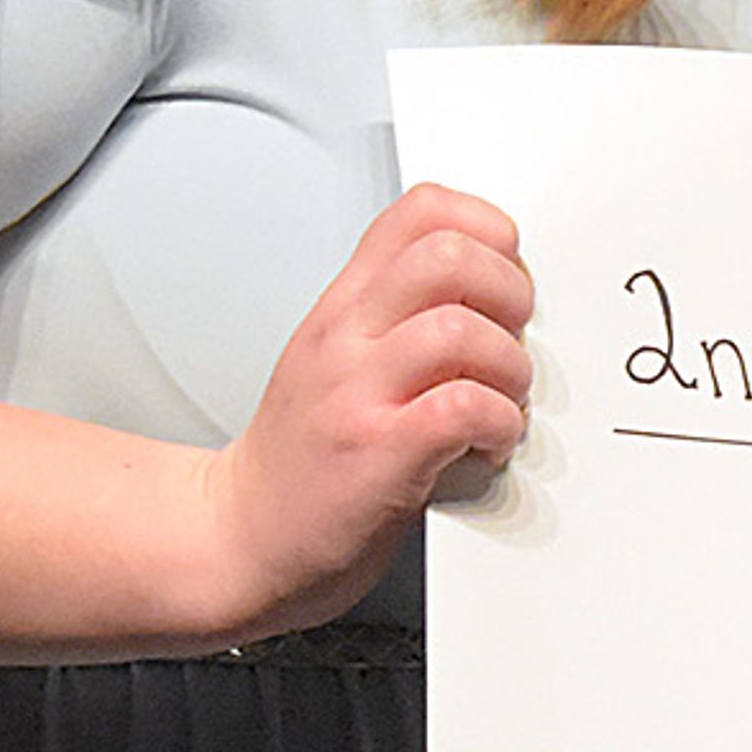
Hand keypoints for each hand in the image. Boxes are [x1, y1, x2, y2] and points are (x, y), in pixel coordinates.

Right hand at [194, 184, 533, 636]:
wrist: (239, 540)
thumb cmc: (303, 460)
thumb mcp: (337, 359)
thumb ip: (400, 315)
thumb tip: (496, 288)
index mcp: (344, 307)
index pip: (420, 211)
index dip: (484, 227)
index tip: (506, 268)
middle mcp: (345, 338)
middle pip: (448, 256)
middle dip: (509, 291)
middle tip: (512, 338)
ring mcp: (355, 393)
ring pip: (460, 329)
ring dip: (510, 367)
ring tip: (502, 400)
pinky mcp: (376, 452)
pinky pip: (461, 407)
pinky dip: (497, 422)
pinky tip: (488, 441)